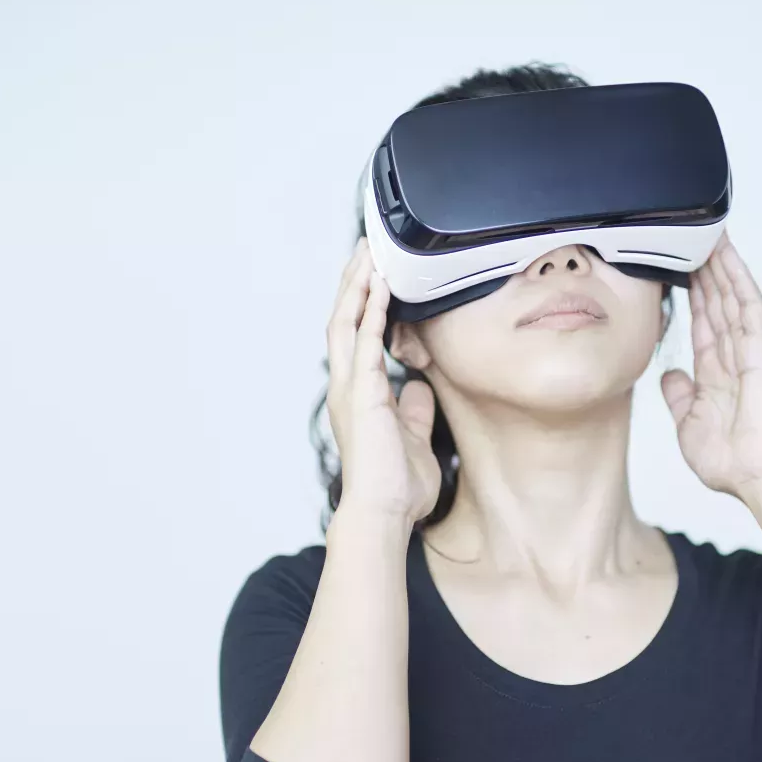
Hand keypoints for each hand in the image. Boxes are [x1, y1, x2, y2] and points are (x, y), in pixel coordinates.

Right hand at [326, 238, 441, 524]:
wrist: (384, 512)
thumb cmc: (396, 486)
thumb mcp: (412, 437)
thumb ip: (412, 410)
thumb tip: (418, 385)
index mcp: (358, 395)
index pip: (355, 338)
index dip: (362, 304)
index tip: (373, 276)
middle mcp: (347, 386)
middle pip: (343, 320)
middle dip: (354, 283)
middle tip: (366, 249)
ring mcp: (350, 388)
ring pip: (346, 322)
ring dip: (357, 286)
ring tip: (369, 254)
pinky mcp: (362, 393)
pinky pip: (364, 342)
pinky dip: (371, 311)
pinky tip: (381, 287)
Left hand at [659, 231, 761, 501]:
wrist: (756, 477)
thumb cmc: (731, 461)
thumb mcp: (688, 424)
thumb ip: (679, 396)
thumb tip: (671, 375)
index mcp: (716, 372)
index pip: (703, 323)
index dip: (693, 295)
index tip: (679, 268)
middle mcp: (734, 357)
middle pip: (719, 302)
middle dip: (706, 270)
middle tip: (692, 237)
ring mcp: (750, 352)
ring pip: (734, 297)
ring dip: (722, 266)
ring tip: (710, 234)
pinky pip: (751, 309)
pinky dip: (740, 282)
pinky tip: (729, 259)